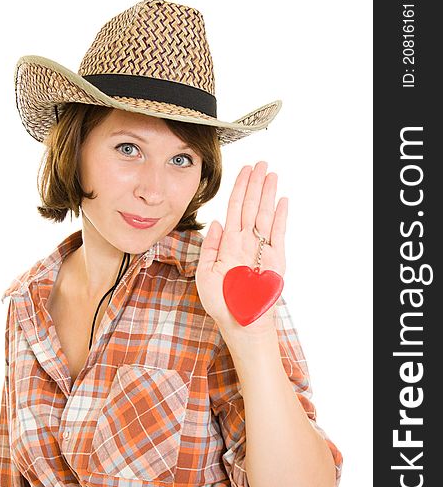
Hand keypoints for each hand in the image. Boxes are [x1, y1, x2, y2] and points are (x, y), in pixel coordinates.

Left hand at [195, 161, 287, 334]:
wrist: (240, 323)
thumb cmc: (221, 302)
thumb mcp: (205, 273)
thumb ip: (210, 247)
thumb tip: (216, 223)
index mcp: (228, 244)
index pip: (234, 209)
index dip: (239, 189)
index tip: (244, 171)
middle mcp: (245, 242)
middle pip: (251, 206)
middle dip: (255, 184)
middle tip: (260, 163)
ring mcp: (262, 249)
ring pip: (265, 215)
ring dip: (268, 194)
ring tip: (271, 174)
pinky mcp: (276, 259)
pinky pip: (278, 233)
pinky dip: (281, 217)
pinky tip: (282, 200)